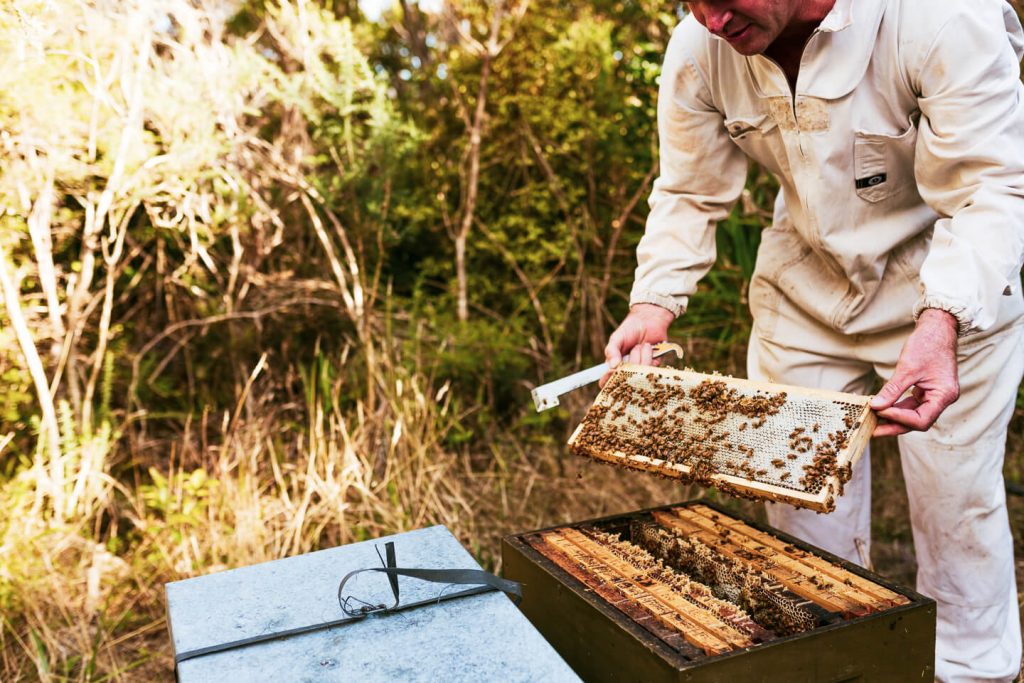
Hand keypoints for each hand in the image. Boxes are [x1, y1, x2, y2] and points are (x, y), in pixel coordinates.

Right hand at [601, 303, 674, 385]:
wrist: (648, 321)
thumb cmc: (630, 329)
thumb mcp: (617, 338)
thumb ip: (611, 351)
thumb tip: (612, 366)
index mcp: (614, 366)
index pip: (608, 382)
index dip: (608, 381)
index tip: (612, 372)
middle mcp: (627, 371)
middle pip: (626, 380)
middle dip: (630, 363)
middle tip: (633, 348)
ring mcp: (640, 371)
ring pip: (639, 375)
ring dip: (640, 357)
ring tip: (640, 345)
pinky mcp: (653, 368)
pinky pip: (650, 370)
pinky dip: (648, 356)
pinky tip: (648, 347)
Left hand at [870, 309, 959, 436]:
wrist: (937, 328)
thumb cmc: (927, 344)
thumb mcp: (907, 368)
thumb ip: (892, 389)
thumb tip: (876, 406)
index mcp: (944, 395)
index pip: (921, 420)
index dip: (899, 418)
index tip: (879, 412)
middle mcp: (943, 399)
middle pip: (918, 422)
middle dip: (895, 425)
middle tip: (873, 430)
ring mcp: (936, 396)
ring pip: (914, 415)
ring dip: (895, 418)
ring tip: (874, 422)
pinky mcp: (928, 391)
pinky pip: (913, 405)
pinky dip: (898, 408)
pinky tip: (882, 409)